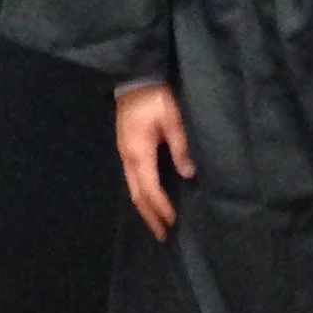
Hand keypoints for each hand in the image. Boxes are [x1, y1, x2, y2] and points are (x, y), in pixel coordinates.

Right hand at [117, 83, 193, 238]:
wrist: (135, 77)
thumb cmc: (156, 96)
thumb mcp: (173, 119)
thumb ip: (180, 147)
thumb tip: (188, 174)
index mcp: (138, 153)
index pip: (150, 188)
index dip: (161, 207)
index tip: (173, 222)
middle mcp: (127, 157)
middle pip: (137, 194)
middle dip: (149, 216)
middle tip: (162, 235)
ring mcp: (124, 153)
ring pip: (132, 188)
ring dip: (144, 207)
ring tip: (157, 223)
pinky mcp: (127, 148)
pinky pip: (133, 179)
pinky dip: (142, 193)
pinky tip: (150, 199)